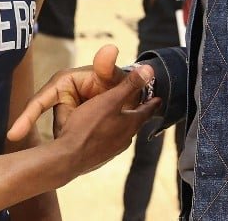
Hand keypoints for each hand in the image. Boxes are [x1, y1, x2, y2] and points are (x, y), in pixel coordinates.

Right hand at [8, 44, 134, 141]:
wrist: (122, 95)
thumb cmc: (113, 81)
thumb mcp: (111, 75)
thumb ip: (108, 67)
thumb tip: (110, 49)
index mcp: (62, 83)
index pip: (39, 101)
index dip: (26, 117)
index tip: (13, 135)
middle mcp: (57, 98)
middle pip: (58, 123)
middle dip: (75, 127)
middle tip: (98, 118)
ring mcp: (63, 114)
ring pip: (65, 134)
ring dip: (82, 134)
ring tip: (102, 122)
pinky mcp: (69, 127)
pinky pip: (71, 139)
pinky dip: (81, 140)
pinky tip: (94, 135)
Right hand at [51, 61, 159, 175]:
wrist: (68, 157)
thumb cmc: (88, 125)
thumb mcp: (110, 99)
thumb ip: (129, 85)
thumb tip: (149, 70)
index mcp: (130, 124)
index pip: (147, 111)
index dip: (153, 103)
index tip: (159, 99)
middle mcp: (125, 139)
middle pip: (134, 123)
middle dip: (137, 114)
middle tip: (140, 107)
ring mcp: (112, 150)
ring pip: (122, 133)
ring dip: (122, 125)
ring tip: (120, 119)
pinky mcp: (99, 157)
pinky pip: (108, 141)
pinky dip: (108, 133)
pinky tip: (100, 133)